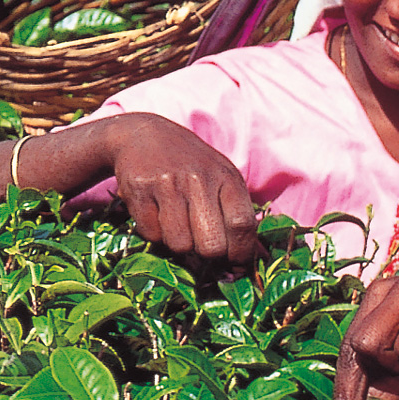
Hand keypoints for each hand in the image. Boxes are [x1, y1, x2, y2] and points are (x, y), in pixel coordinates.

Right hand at [105, 120, 260, 274]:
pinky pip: (151, 235)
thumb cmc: (189, 163)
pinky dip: (154, 234)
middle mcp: (198, 179)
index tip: (236, 264)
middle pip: (212, 246)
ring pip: (180, 245)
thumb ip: (238, 214)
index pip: (242, 225)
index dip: (242, 253)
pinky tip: (156, 215)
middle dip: (208, 255)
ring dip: (179, 245)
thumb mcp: (220, 177)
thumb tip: (259, 258)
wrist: (142, 134)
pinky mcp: (139, 190)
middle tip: (202, 246)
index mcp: (225, 176)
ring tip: (177, 226)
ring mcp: (167, 184)